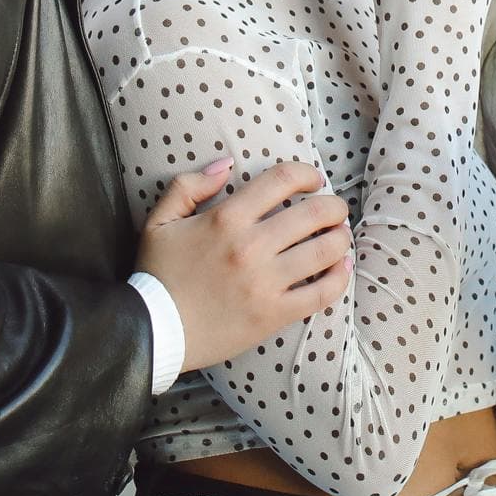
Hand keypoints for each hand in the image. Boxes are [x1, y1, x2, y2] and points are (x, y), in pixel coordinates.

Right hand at [134, 158, 353, 371]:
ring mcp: (265, 282)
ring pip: (325, 251)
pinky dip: (339, 278)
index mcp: (226, 218)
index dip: (307, 174)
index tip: (313, 181)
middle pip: (315, 213)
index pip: (283, 180)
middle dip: (334, 206)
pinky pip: (320, 294)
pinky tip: (341, 268)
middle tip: (335, 210)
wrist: (153, 331)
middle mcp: (251, 246)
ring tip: (339, 235)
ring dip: (340, 238)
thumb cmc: (158, 274)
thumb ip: (188, 186)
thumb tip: (226, 164)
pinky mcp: (273, 314)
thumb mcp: (159, 221)